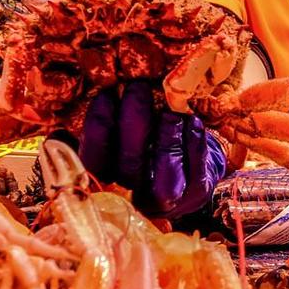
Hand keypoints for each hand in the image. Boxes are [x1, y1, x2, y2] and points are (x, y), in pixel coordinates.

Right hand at [78, 81, 227, 218]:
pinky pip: (195, 171)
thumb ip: (106, 124)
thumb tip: (93, 103)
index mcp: (106, 181)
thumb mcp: (118, 137)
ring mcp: (166, 200)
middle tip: (138, 88)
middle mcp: (133, 196)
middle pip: (130, 165)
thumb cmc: (142, 145)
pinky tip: (192, 120)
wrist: (182, 170)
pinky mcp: (195, 194)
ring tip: (169, 109)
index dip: (98, 129)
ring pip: (164, 178)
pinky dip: (194, 143)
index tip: (106, 95)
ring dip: (167, 137)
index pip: (93, 162)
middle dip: (134, 122)